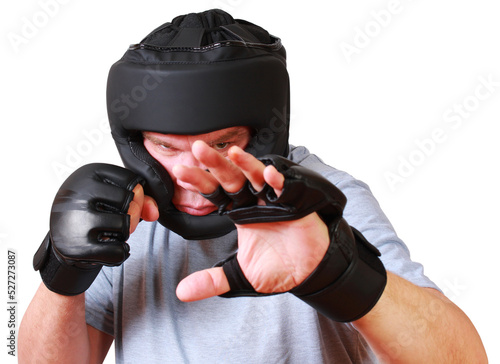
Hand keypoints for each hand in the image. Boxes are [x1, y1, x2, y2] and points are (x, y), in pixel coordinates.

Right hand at [34, 163, 158, 295]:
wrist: (62, 236)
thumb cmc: (93, 210)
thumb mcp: (113, 196)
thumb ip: (141, 199)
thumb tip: (154, 213)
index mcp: (89, 173)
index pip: (132, 180)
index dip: (137, 194)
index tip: (126, 202)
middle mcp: (80, 192)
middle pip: (129, 201)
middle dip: (132, 215)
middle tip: (119, 221)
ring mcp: (77, 219)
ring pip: (125, 225)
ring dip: (124, 233)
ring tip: (111, 232)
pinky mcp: (78, 247)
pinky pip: (119, 251)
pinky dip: (120, 252)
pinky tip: (110, 248)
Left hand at [173, 142, 329, 301]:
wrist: (307, 274)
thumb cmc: (277, 269)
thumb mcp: (240, 276)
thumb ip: (212, 281)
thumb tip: (182, 292)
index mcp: (239, 214)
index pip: (215, 194)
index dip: (199, 183)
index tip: (180, 173)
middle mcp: (254, 203)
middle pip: (231, 179)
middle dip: (215, 164)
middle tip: (198, 148)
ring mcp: (274, 201)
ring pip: (257, 177)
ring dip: (246, 164)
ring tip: (233, 153)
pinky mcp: (295, 205)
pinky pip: (286, 189)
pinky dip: (278, 181)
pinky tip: (269, 173)